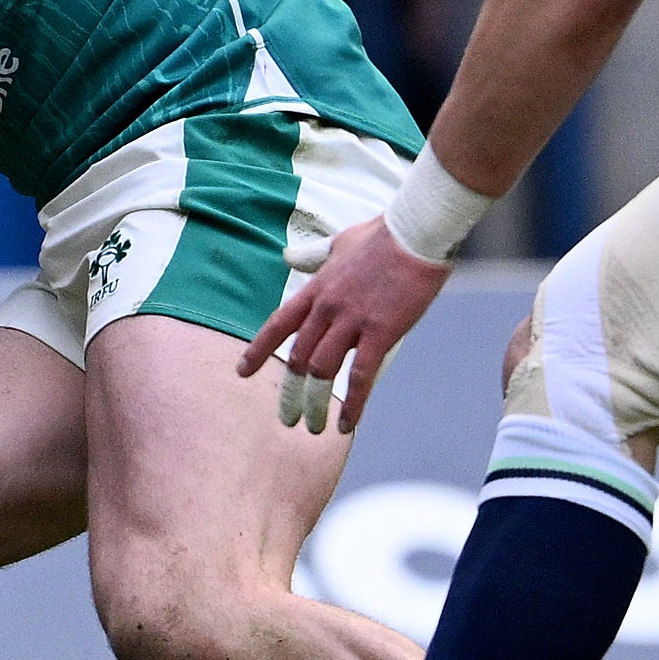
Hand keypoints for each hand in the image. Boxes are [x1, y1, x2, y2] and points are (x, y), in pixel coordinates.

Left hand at [239, 216, 451, 436]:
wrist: (416, 232)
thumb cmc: (382, 235)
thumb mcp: (339, 242)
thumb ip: (313, 255)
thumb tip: (290, 256)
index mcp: (317, 288)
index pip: (278, 325)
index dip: (258, 351)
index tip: (242, 372)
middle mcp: (327, 308)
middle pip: (298, 358)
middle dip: (290, 392)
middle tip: (287, 417)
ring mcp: (352, 321)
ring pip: (323, 371)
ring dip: (315, 403)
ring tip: (313, 427)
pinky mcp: (380, 332)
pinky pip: (361, 377)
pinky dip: (352, 405)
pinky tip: (346, 425)